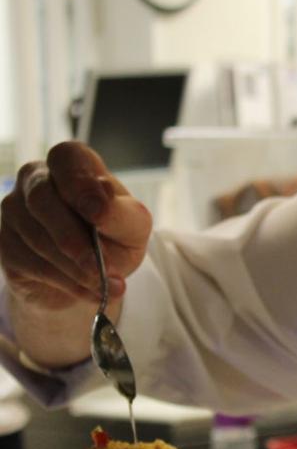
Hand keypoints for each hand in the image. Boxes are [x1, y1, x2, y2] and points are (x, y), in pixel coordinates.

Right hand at [0, 141, 151, 310]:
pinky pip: (30, 262)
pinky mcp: (5, 242)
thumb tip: (101, 202)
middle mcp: (36, 179)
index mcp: (73, 165)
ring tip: (107, 285)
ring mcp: (13, 209)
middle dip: (75, 238)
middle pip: (42, 198)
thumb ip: (120, 213)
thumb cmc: (116, 238)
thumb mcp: (132, 226)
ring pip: (36, 236)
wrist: (93, 274)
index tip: (97, 213)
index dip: (78, 183)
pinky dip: (65, 281)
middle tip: (105, 267)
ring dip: (75, 267)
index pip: (66, 157)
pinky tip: (89, 291)